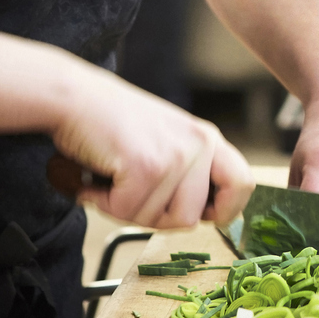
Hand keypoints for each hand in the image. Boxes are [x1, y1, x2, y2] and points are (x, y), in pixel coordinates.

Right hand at [51, 66, 254, 228]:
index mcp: (207, 139)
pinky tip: (97, 178)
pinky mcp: (147, 166)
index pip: (243, 185)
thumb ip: (188, 173)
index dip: (225, 211)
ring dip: (125, 208)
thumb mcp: (167, 142)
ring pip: (158, 220)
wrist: (75, 97)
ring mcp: (176, 156)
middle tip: (130, 193)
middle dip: (155, 217)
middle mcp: (200, 144)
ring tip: (112, 178)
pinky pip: (128, 211)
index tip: (200, 217)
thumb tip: (197, 217)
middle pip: (191, 218)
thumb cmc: (113, 123)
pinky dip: (105, 202)